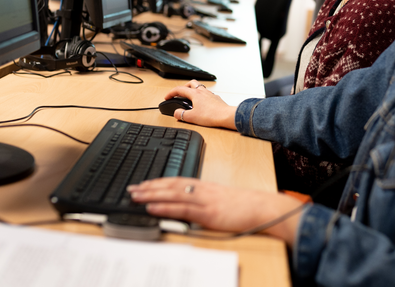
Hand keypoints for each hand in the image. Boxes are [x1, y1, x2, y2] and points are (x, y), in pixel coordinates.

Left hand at [127, 177, 304, 245]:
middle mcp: (201, 190)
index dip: (158, 182)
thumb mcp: (221, 200)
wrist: (262, 208)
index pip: (176, 181)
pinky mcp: (208, 213)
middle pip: (170, 185)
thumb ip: (205, 201)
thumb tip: (188, 206)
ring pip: (172, 194)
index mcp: (204, 187)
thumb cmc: (244, 206)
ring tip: (135, 195)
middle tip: (131, 188)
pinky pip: (182, 208)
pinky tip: (152, 207)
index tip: (143, 183)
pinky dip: (165, 206)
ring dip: (151, 194)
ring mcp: (204, 200)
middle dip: (149, 186)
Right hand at [164, 80, 237, 128]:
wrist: (226, 116)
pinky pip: (206, 93)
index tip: (167, 97)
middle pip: (190, 83)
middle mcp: (202, 91)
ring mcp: (210, 94)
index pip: (179, 89)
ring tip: (190, 97)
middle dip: (183, 87)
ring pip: (199, 87)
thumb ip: (181, 114)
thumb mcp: (192, 117)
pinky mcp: (215, 98)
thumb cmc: (211, 115)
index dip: (171, 93)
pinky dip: (201, 96)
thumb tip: (176, 113)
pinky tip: (202, 103)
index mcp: (195, 94)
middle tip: (179, 94)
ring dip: (193, 90)